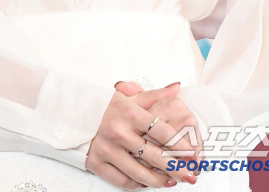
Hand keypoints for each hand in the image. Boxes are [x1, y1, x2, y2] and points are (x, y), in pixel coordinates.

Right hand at [85, 81, 199, 188]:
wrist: (76, 114)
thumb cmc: (108, 107)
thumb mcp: (130, 96)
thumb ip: (155, 95)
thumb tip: (176, 87)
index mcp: (129, 113)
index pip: (161, 131)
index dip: (179, 144)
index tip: (192, 154)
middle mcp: (118, 131)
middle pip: (154, 155)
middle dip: (176, 167)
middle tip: (190, 174)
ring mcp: (107, 149)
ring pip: (140, 173)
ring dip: (159, 180)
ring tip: (172, 181)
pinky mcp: (97, 163)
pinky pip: (122, 180)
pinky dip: (138, 185)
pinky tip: (148, 183)